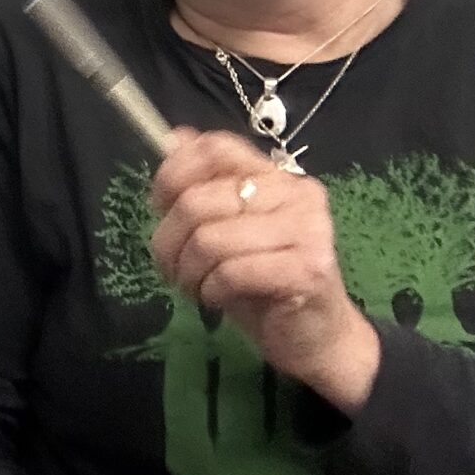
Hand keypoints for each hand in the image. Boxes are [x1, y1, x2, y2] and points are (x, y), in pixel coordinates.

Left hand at [150, 129, 379, 411]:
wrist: (313, 336)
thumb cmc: (261, 282)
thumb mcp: (223, 231)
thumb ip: (200, 186)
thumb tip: (173, 137)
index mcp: (273, 176)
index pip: (216, 148)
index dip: (173, 175)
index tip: (161, 208)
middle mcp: (296, 192)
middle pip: (198, 201)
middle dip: (168, 242)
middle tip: (174, 269)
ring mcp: (308, 228)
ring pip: (209, 239)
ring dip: (189, 272)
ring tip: (198, 286)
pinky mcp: (309, 267)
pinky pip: (231, 272)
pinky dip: (212, 290)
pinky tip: (220, 298)